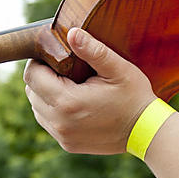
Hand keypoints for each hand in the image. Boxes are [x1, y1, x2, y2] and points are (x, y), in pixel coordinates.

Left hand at [23, 27, 156, 154]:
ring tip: (69, 85)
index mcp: (68, 101)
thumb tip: (72, 33)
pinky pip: (48, 123)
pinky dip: (54, 110)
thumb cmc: (134, 96)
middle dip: (42, 78)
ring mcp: (62, 136)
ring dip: (46, 95)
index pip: (31, 76)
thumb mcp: (118, 69)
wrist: (146, 131)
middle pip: (31, 92)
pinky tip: (73, 103)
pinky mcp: (67, 144)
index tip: (56, 56)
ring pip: (37, 108)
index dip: (39, 62)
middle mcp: (60, 122)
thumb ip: (93, 50)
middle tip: (64, 69)